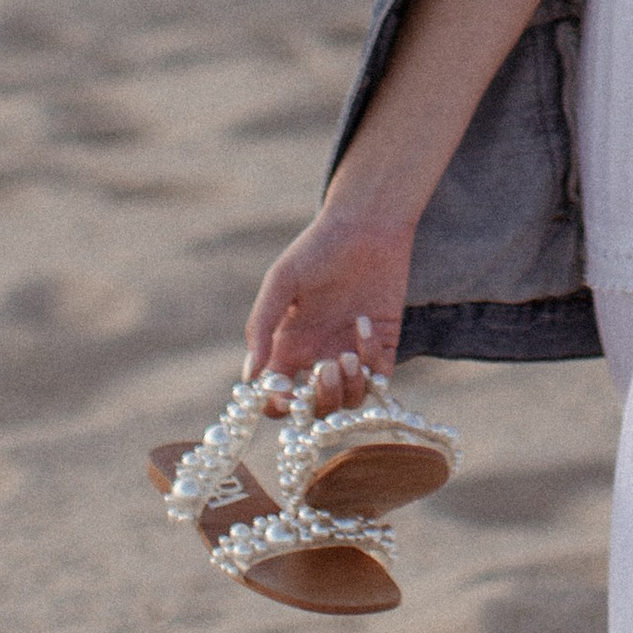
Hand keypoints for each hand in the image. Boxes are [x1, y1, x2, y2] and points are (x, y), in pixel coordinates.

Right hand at [242, 199, 412, 416]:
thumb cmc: (318, 248)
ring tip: (347, 356)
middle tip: (326, 369)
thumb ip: (262, 326)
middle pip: (317, 409)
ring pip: (350, 401)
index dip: (280, 404)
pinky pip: (380, 377)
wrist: (367, 224)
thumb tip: (249, 376)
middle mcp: (319, 356)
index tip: (287, 392)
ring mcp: (352, 353)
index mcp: (289, 346)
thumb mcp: (283, 282)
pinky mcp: (383, 345)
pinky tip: (365, 322)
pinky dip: (372, 359)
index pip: (279, 396)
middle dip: (321, 400)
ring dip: (348, 388)